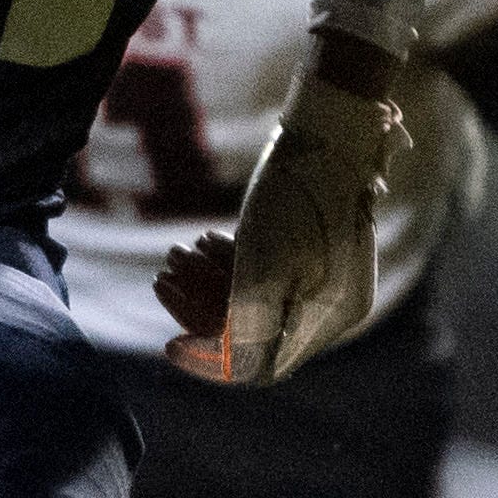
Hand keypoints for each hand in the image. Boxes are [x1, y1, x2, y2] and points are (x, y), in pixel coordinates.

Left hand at [160, 68, 402, 384]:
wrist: (329, 127)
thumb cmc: (295, 197)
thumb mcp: (262, 267)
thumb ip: (246, 325)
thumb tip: (228, 369)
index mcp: (331, 317)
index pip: (263, 364)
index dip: (213, 361)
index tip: (170, 345)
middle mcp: (335, 307)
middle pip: (257, 330)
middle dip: (203, 307)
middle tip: (162, 278)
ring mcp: (328, 279)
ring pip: (260, 298)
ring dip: (211, 281)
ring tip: (175, 253)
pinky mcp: (317, 253)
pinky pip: (271, 275)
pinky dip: (235, 264)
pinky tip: (206, 239)